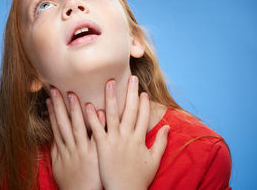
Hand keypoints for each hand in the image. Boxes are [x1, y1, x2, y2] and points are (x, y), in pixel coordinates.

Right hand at [46, 87, 105, 189]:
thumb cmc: (72, 182)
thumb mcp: (59, 166)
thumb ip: (56, 150)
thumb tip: (53, 135)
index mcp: (63, 149)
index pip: (56, 126)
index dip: (52, 112)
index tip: (49, 98)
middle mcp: (72, 148)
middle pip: (64, 123)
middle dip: (59, 106)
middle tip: (55, 89)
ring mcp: (84, 150)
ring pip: (78, 126)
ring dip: (75, 110)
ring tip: (73, 94)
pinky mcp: (97, 154)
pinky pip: (97, 137)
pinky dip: (98, 124)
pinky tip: (99, 111)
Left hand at [85, 75, 169, 189]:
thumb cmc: (139, 178)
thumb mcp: (154, 160)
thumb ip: (162, 142)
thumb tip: (168, 126)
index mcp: (140, 139)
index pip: (143, 116)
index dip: (143, 103)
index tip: (142, 91)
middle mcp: (128, 136)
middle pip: (130, 110)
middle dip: (131, 93)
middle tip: (131, 77)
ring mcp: (114, 140)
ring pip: (113, 114)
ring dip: (111, 97)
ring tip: (109, 82)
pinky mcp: (102, 146)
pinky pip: (97, 128)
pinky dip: (93, 116)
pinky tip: (88, 104)